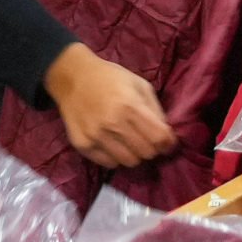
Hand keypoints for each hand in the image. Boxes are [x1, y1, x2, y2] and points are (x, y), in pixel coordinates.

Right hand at [41, 46, 177, 168]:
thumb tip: (167, 135)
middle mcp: (113, 124)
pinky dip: (116, 157)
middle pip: (146, 153)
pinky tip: (113, 142)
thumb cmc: (111, 78)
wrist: (73, 77)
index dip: (168, 143)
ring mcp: (96, 137)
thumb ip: (155, 110)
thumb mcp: (140, 84)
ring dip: (134, 154)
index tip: (168, 141)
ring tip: (129, 141)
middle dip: (152, 148)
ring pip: (129, 162)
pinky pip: (109, 164)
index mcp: (130, 106)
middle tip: (147, 139)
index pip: (159, 138)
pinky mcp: (83, 145)